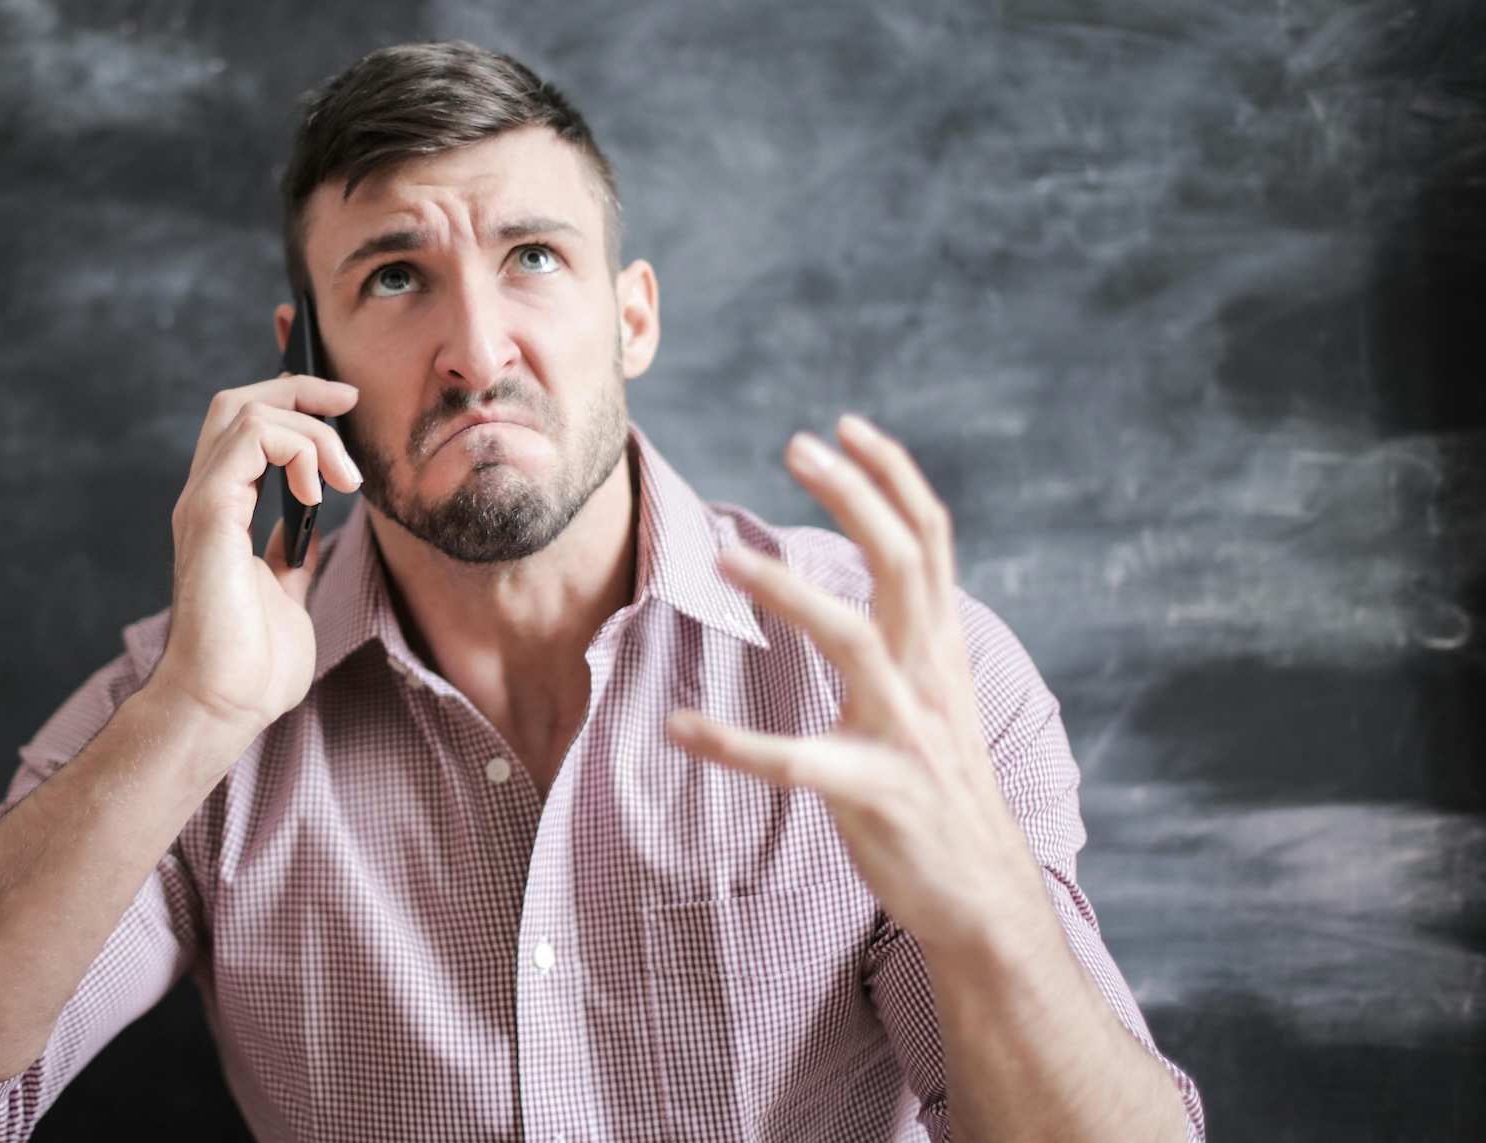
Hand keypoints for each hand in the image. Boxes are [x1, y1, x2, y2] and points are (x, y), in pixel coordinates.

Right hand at [155, 374, 362, 754]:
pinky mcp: (210, 514)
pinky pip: (252, 439)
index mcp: (223, 514)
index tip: (345, 409)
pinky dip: (296, 449)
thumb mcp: (286, 595)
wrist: (223, 705)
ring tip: (345, 479)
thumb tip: (308, 531)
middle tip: (349, 401)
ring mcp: (204, 503)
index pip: (247, 429)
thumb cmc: (250, 667)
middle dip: (299, 388)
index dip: (295, 404)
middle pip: (238, 401)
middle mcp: (207, 499)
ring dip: (310, 430)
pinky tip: (320, 493)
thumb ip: (291, 557)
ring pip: (246, 410)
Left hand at [664, 414, 1053, 955]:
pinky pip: (799, 763)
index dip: (893, 477)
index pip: (929, 540)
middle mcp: (930, 677)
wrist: (985, 896)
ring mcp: (907, 734)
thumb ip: (913, 634)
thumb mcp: (937, 696)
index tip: (846, 426)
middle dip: (854, 496)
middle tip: (796, 445)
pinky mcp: (876, 794)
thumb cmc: (942, 789)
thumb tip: (882, 570)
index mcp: (941, 649)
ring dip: (789, 595)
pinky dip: (736, 745)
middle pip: (903, 563)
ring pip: (855, 642)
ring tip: (723, 560)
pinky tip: (680, 729)